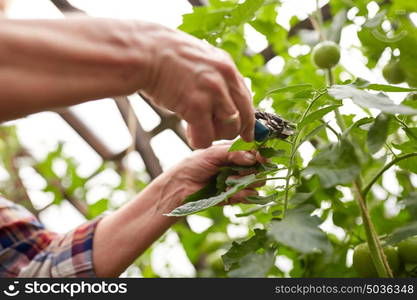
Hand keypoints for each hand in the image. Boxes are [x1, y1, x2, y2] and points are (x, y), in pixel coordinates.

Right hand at [137, 22, 254, 147]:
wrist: (143, 52)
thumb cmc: (163, 57)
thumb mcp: (198, 61)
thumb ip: (214, 77)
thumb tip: (223, 99)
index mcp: (226, 66)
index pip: (246, 99)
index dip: (247, 120)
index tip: (246, 134)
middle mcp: (224, 78)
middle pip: (243, 116)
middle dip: (230, 130)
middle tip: (212, 131)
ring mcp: (212, 92)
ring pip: (229, 129)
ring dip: (213, 135)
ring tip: (194, 127)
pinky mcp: (196, 106)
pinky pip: (207, 136)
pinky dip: (199, 141)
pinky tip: (189, 133)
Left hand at [154, 143, 265, 213]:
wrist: (181, 186)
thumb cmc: (193, 165)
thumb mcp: (212, 153)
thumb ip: (233, 153)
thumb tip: (252, 158)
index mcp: (234, 153)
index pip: (256, 151)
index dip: (262, 154)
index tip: (262, 156)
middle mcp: (239, 166)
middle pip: (261, 167)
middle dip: (255, 169)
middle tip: (242, 170)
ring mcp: (239, 182)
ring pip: (259, 182)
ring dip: (247, 181)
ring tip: (229, 180)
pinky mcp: (236, 196)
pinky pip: (250, 196)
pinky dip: (243, 193)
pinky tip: (229, 190)